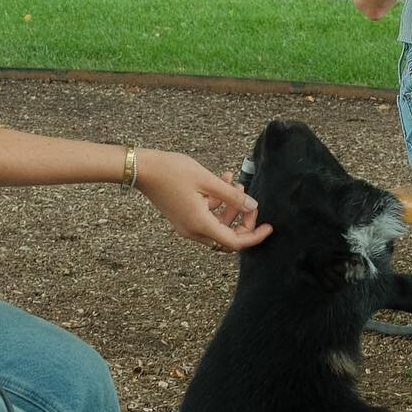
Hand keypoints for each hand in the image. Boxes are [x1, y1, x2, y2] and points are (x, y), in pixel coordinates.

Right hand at [135, 150, 272, 251]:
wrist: (143, 169)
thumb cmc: (172, 172)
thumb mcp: (207, 181)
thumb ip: (232, 196)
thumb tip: (252, 207)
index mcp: (200, 224)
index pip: (235, 242)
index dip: (254, 236)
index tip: (268, 227)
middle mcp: (193, 230)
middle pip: (228, 235)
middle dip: (242, 218)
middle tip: (250, 199)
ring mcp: (187, 225)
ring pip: (218, 224)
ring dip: (230, 206)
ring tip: (235, 183)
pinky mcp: (183, 217)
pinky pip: (206, 216)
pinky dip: (217, 202)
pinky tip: (222, 181)